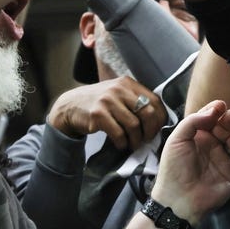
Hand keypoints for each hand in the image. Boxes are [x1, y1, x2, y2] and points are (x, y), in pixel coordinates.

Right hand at [47, 76, 166, 150]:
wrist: (70, 106)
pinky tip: (122, 145)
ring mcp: (108, 101)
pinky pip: (118, 133)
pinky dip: (123, 142)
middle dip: (150, 130)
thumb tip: (159, 119)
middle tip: (147, 140)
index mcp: (128, 83)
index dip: (160, 118)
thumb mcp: (118, 93)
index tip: (158, 129)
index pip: (154, 101)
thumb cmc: (100, 103)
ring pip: (134, 125)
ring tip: (134, 145)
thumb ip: (136, 100)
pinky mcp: (98, 114)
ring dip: (136, 139)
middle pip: (147, 113)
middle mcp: (119, 89)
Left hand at [148, 100, 229, 225]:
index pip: (213, 120)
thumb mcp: (177, 139)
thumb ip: (194, 120)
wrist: (178, 200)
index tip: (222, 106)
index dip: (218, 112)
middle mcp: (214, 148)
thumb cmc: (174, 168)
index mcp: (199, 139)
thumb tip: (218, 107)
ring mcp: (226, 161)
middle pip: (228, 128)